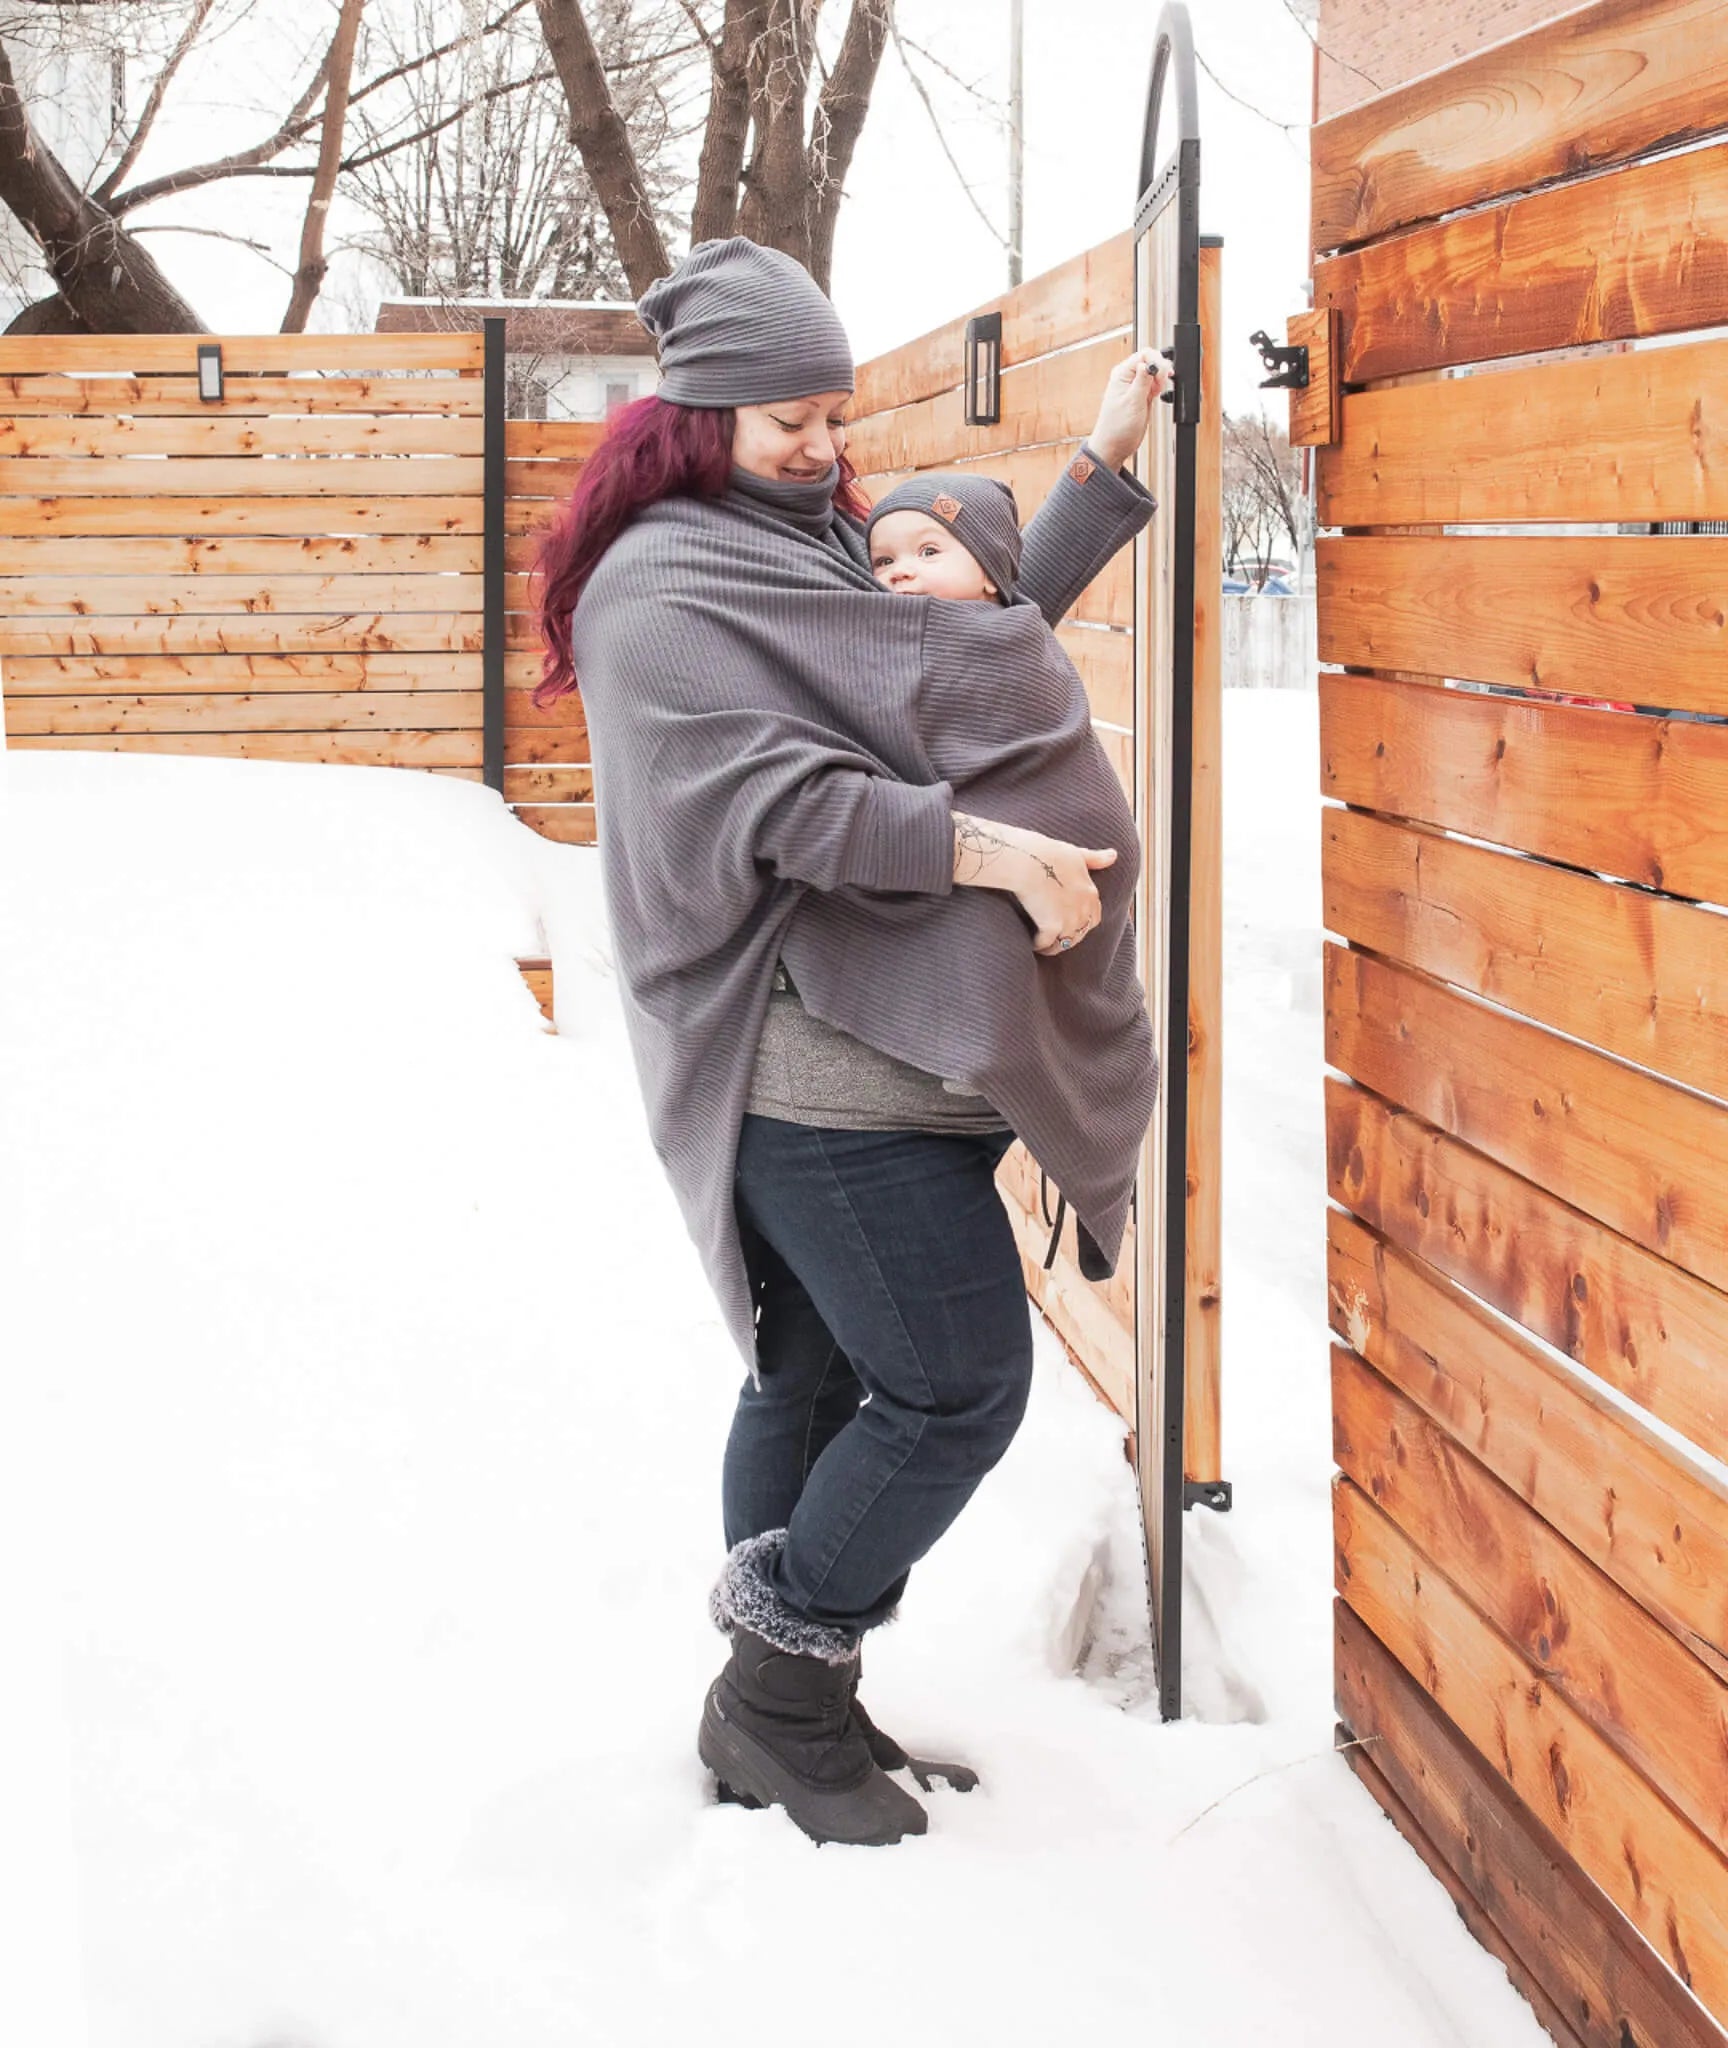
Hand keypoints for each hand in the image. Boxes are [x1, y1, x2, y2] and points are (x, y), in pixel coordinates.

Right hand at [1012, 832, 1117, 956]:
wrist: (1026, 861)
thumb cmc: (1046, 853)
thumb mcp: (1075, 853)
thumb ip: (1094, 859)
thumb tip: (1113, 855)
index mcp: (1090, 893)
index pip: (1093, 917)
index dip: (1081, 922)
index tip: (1067, 922)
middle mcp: (1084, 909)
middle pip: (1080, 933)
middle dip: (1069, 936)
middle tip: (1054, 936)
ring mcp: (1070, 920)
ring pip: (1064, 943)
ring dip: (1054, 946)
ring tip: (1042, 945)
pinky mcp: (1052, 927)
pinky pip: (1046, 944)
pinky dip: (1039, 945)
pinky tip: (1032, 943)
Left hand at [1086, 348, 1169, 471]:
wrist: (1114, 446)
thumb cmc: (1116, 428)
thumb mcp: (1132, 402)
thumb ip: (1142, 380)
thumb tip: (1149, 363)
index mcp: (1122, 374)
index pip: (1144, 355)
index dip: (1157, 362)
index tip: (1162, 375)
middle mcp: (1128, 378)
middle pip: (1152, 361)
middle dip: (1160, 371)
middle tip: (1160, 386)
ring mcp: (1136, 387)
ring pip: (1155, 372)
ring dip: (1161, 380)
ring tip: (1157, 393)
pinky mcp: (1142, 396)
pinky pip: (1155, 384)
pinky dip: (1160, 388)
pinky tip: (1158, 396)